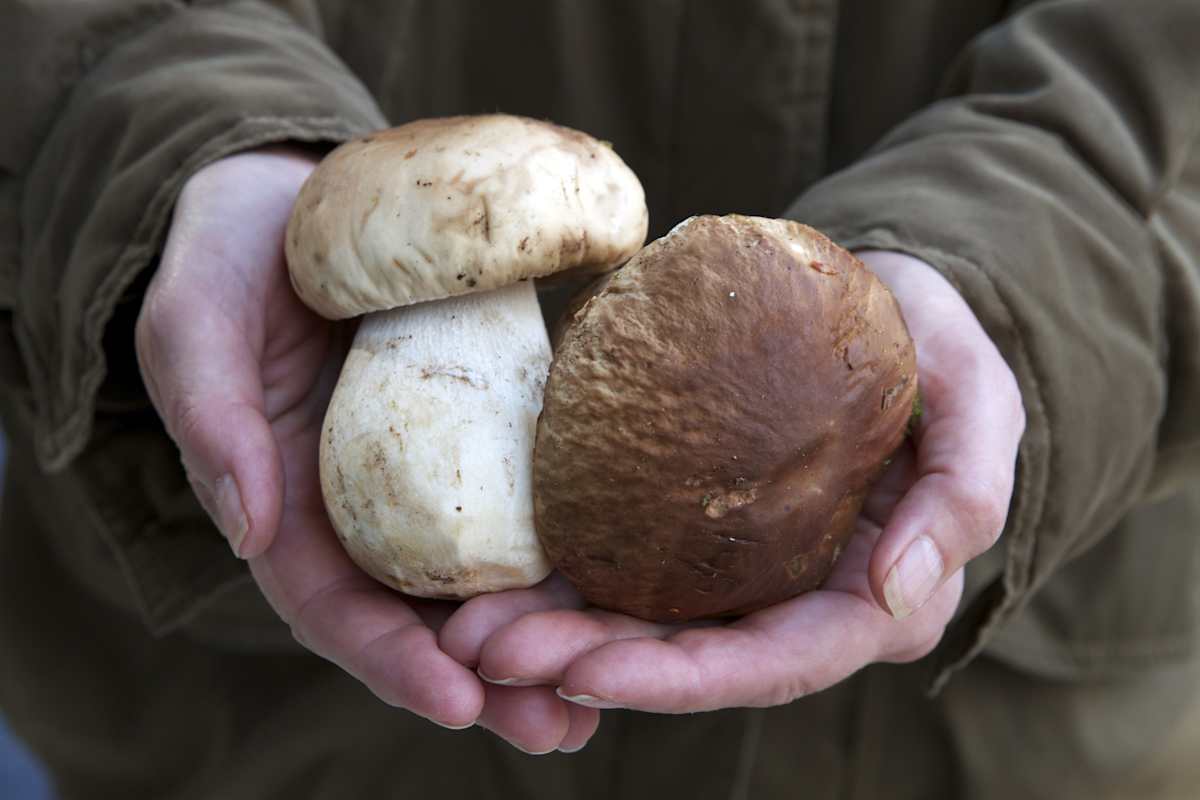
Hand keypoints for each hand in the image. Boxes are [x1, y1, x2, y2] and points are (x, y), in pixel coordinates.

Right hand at [134, 147, 597, 752]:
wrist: (293, 198)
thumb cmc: (229, 262)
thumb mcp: (197, 325)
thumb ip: (213, 420)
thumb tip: (246, 531)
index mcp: (286, 511)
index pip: (334, 610)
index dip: (391, 664)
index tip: (457, 705)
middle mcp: (363, 512)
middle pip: (423, 619)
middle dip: (489, 684)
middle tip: (562, 729)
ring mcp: (429, 475)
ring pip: (485, 576)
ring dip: (545, 636)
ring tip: (609, 691)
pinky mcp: (481, 425)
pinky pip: (525, 495)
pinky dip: (568, 546)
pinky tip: (624, 577)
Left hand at [439, 250, 1024, 713]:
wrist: (883, 298)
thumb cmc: (939, 346)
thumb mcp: (980, 402)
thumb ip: (964, 495)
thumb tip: (895, 594)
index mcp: (871, 598)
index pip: (776, 662)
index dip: (684, 681)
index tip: (588, 674)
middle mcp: (797, 600)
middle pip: (691, 657)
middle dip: (589, 663)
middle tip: (488, 649)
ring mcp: (742, 565)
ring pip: (646, 622)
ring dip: (556, 631)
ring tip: (468, 626)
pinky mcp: (697, 520)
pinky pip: (626, 558)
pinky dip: (563, 575)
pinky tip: (496, 573)